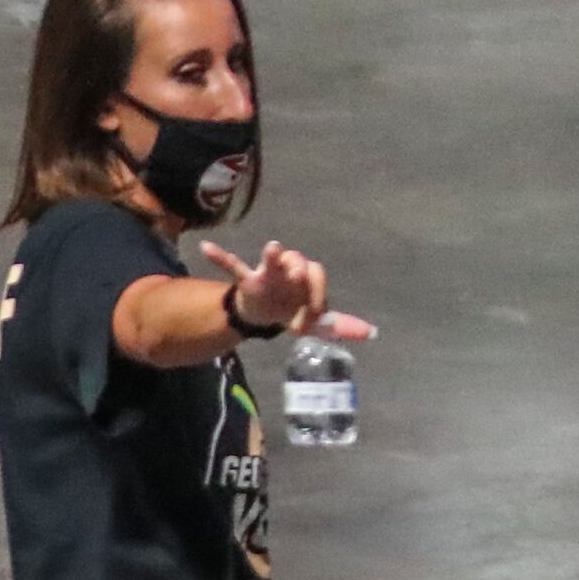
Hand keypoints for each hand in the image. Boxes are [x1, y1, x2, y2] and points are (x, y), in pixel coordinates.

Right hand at [199, 240, 375, 342]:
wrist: (263, 312)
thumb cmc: (291, 309)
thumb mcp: (315, 321)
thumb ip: (340, 325)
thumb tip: (372, 333)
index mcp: (307, 276)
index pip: (317, 277)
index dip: (318, 295)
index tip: (314, 317)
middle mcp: (289, 269)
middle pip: (298, 261)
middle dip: (299, 270)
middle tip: (299, 275)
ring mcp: (266, 273)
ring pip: (270, 261)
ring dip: (271, 256)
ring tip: (273, 247)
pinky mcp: (246, 280)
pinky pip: (232, 265)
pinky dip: (219, 256)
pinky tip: (206, 246)